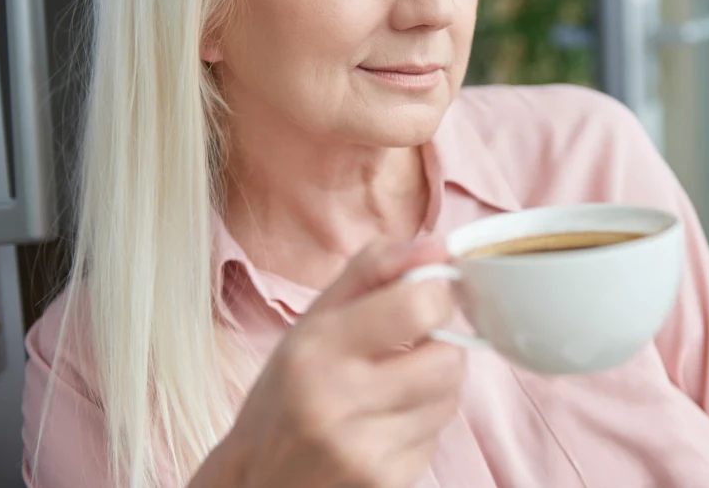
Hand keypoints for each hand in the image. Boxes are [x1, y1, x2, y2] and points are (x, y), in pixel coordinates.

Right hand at [191, 237, 464, 487]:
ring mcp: (364, 450)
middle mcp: (339, 401)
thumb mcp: (314, 319)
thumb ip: (375, 270)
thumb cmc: (287, 392)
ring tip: (393, 387)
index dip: (437, 294)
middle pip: (447, 358)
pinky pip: (438, 437)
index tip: (425, 296)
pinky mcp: (385, 482)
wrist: (258, 480)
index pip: (417, 306)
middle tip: (410, 347)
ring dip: (434, 386)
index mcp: (317, 349)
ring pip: (450, 398)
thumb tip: (437, 244)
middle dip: (439, 346)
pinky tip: (385, 423)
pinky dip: (422, 424)